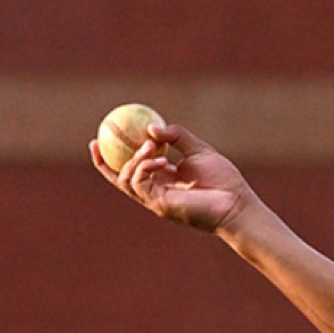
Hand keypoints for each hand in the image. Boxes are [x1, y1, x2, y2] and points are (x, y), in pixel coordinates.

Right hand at [90, 122, 250, 233]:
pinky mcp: (160, 205)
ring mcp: (156, 199)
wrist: (236, 203)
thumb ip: (176, 136)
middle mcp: (156, 190)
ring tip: (151, 146)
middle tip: (97, 140)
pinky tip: (160, 160)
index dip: (113, 154)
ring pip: (127, 179)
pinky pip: (140, 184)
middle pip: (119, 178)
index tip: (103, 134)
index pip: (132, 167)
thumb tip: (151, 127)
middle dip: (104, 161)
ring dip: (134, 159)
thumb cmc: (223, 180)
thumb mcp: (198, 150)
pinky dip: (144, 168)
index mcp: (164, 178)